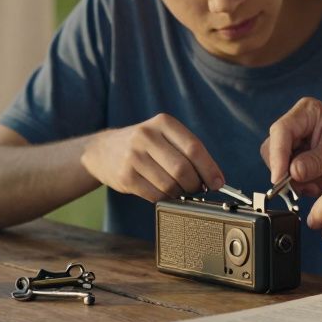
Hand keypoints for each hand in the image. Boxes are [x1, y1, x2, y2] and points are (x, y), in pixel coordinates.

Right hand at [81, 114, 223, 201]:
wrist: (103, 150)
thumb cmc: (144, 145)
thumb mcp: (163, 135)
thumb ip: (187, 151)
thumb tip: (214, 179)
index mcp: (163, 123)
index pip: (193, 148)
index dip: (209, 169)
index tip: (218, 182)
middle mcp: (146, 136)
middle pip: (182, 169)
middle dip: (195, 184)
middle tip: (197, 189)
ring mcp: (133, 157)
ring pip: (170, 185)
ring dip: (181, 194)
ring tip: (180, 191)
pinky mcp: (125, 177)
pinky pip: (155, 195)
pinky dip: (166, 199)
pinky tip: (165, 193)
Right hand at [261, 97, 321, 195]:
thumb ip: (315, 162)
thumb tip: (292, 171)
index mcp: (308, 112)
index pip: (282, 130)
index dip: (278, 155)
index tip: (279, 178)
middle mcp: (298, 124)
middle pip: (273, 147)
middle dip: (287, 170)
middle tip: (306, 185)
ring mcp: (296, 143)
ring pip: (277, 164)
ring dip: (295, 180)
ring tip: (319, 185)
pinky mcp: (296, 160)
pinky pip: (285, 176)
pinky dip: (299, 185)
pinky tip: (317, 185)